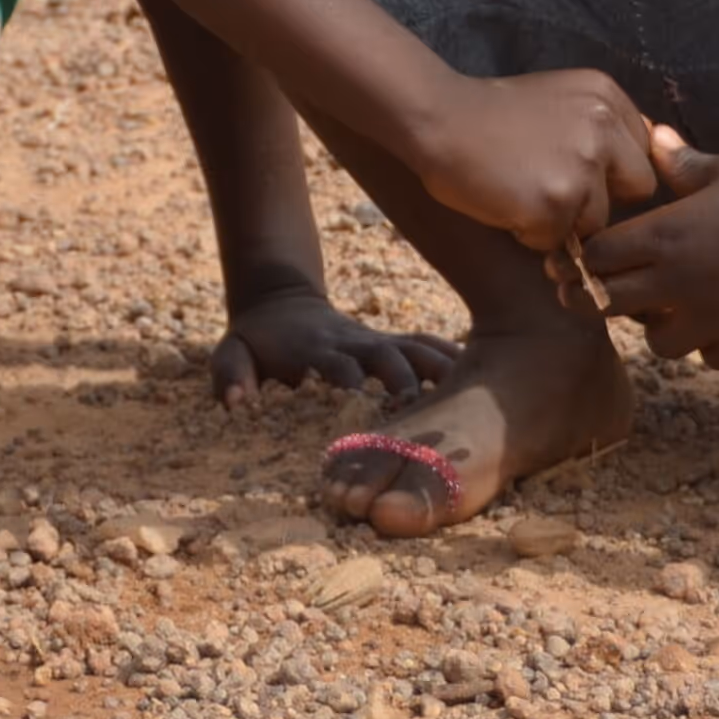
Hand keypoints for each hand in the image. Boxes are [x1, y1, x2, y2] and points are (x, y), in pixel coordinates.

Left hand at [206, 288, 459, 405]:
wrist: (281, 306)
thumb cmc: (257, 341)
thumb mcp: (233, 354)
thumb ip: (231, 375)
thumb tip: (236, 405)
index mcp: (318, 351)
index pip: (339, 366)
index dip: (353, 383)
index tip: (368, 407)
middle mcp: (356, 345)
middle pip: (389, 357)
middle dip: (409, 380)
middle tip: (430, 412)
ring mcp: (379, 343)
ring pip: (419, 349)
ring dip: (444, 370)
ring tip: (477, 395)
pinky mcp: (395, 346)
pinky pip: (431, 347)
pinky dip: (456, 360)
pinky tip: (488, 378)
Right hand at [406, 68, 659, 250]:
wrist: (438, 118)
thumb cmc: (493, 114)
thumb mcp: (561, 100)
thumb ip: (602, 127)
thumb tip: (645, 168)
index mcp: (608, 96)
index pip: (643, 152)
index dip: (615, 170)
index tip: (581, 170)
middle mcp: (604, 126)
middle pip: (638, 188)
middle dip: (603, 198)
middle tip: (556, 189)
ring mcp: (582, 166)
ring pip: (598, 221)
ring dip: (564, 220)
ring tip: (522, 192)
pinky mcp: (555, 203)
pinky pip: (558, 241)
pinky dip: (531, 234)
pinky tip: (506, 204)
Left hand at [575, 131, 718, 369]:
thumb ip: (681, 162)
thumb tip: (653, 135)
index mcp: (665, 234)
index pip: (596, 256)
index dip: (591, 255)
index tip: (599, 250)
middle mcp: (677, 282)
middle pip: (608, 303)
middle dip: (603, 294)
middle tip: (613, 285)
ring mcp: (710, 318)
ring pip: (656, 342)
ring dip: (655, 325)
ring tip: (671, 304)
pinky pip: (706, 356)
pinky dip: (705, 343)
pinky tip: (717, 320)